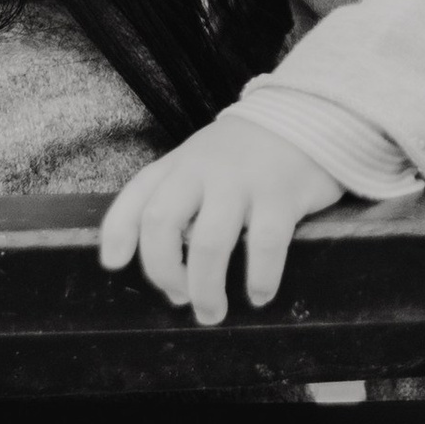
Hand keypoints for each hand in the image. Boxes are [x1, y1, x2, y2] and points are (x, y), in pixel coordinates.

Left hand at [98, 116, 344, 324]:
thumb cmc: (250, 152)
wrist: (310, 112)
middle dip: (164, 272)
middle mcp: (205, 168)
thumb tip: (171, 272)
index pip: (138, 195)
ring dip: (205, 288)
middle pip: (162, 222)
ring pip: (208, 243)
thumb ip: (180, 198)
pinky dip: (260, 278)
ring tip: (212, 311)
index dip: (118, 232)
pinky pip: (265, 244)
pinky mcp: (283, 193)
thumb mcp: (204, 160)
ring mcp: (243, 179)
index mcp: (181, 163)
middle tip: (179, 299)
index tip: (114, 264)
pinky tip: (260, 293)